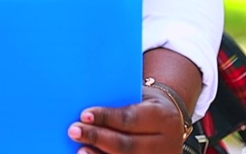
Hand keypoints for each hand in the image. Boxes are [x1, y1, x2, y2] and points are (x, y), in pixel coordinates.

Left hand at [68, 87, 188, 153]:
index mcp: (164, 117)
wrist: (171, 122)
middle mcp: (167, 142)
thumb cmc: (147, 105)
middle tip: (74, 131)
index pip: (131, 119)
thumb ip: (120, 103)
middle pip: (128, 145)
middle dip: (98, 138)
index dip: (106, 118)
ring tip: (80, 150)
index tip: (84, 115)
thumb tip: (87, 110)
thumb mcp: (141, 97)